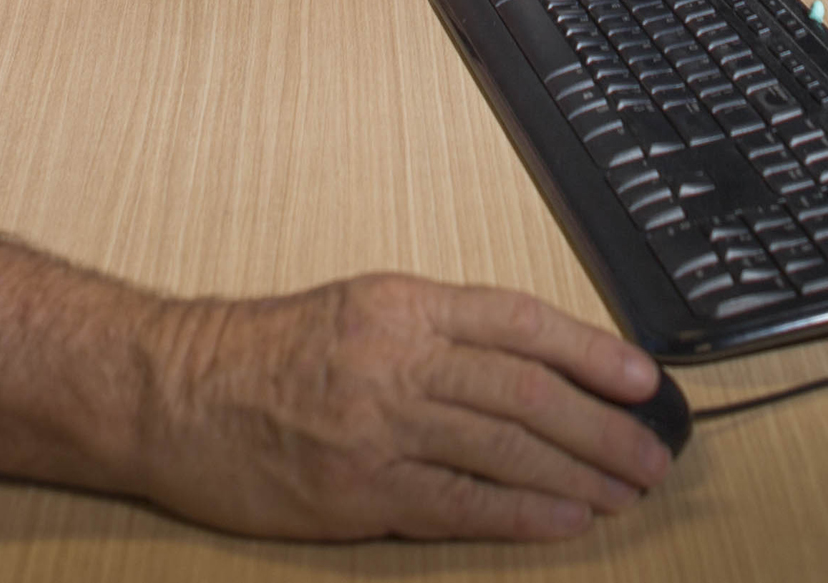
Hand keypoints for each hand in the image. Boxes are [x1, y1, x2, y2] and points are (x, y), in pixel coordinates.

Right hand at [129, 275, 669, 540]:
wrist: (173, 393)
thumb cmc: (263, 353)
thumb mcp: (358, 310)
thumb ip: (438, 334)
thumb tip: (534, 369)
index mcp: (404, 304)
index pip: (522, 323)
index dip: (594, 352)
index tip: (645, 380)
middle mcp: (399, 358)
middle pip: (528, 392)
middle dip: (603, 427)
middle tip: (654, 453)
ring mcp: (380, 427)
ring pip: (506, 449)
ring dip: (578, 474)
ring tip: (626, 491)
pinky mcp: (359, 491)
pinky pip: (460, 504)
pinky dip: (521, 514)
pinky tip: (565, 522)